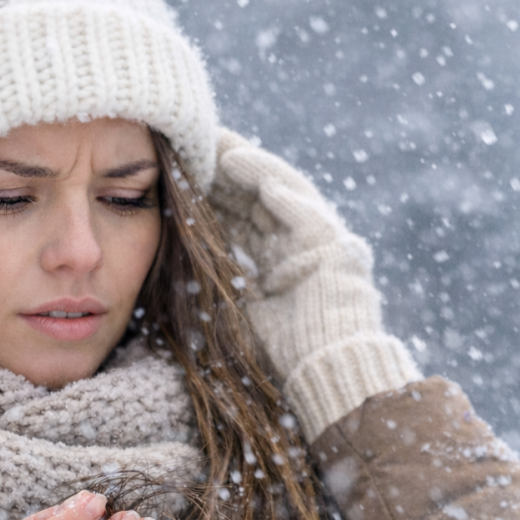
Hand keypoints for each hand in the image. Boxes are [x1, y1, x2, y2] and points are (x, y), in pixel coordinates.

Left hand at [209, 128, 419, 440]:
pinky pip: (309, 214)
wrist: (327, 378)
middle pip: (257, 197)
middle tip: (194, 141)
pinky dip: (286, 196)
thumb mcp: (242, 313)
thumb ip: (223, 285)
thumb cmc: (285, 358)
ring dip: (253, 170)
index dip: (213, 192)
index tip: (180, 170)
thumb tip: (182, 268)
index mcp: (276, 262)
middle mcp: (299, 246)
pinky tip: (259, 178)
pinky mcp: (339, 251)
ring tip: (222, 149)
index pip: (240, 216)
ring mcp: (322, 244)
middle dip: (227, 169)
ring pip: (283, 193)